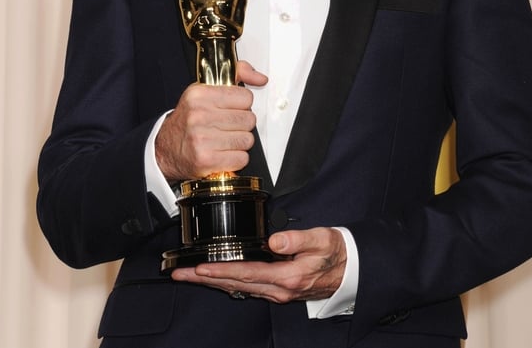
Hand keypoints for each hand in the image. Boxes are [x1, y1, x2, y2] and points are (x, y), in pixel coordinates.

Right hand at [155, 61, 266, 181]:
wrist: (165, 149)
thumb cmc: (189, 120)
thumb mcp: (205, 91)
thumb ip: (236, 76)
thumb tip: (261, 78)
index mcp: (199, 94)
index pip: (245, 97)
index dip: (242, 104)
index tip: (231, 108)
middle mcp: (199, 115)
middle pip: (249, 119)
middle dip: (242, 124)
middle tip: (228, 126)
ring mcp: (202, 138)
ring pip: (247, 139)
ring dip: (240, 142)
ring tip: (225, 140)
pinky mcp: (206, 160)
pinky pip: (241, 158)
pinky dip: (236, 158)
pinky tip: (224, 153)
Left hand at [170, 227, 346, 302]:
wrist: (350, 270)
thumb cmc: (336, 252)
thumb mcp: (321, 239)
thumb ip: (297, 239)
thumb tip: (274, 241)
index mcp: (287, 277)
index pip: (246, 274)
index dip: (221, 270)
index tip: (201, 267)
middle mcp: (279, 289)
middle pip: (235, 285)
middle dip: (205, 279)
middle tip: (181, 274)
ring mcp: (277, 292)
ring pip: (237, 289)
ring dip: (212, 282)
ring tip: (189, 276)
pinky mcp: (277, 289)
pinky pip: (245, 288)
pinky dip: (227, 283)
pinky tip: (216, 278)